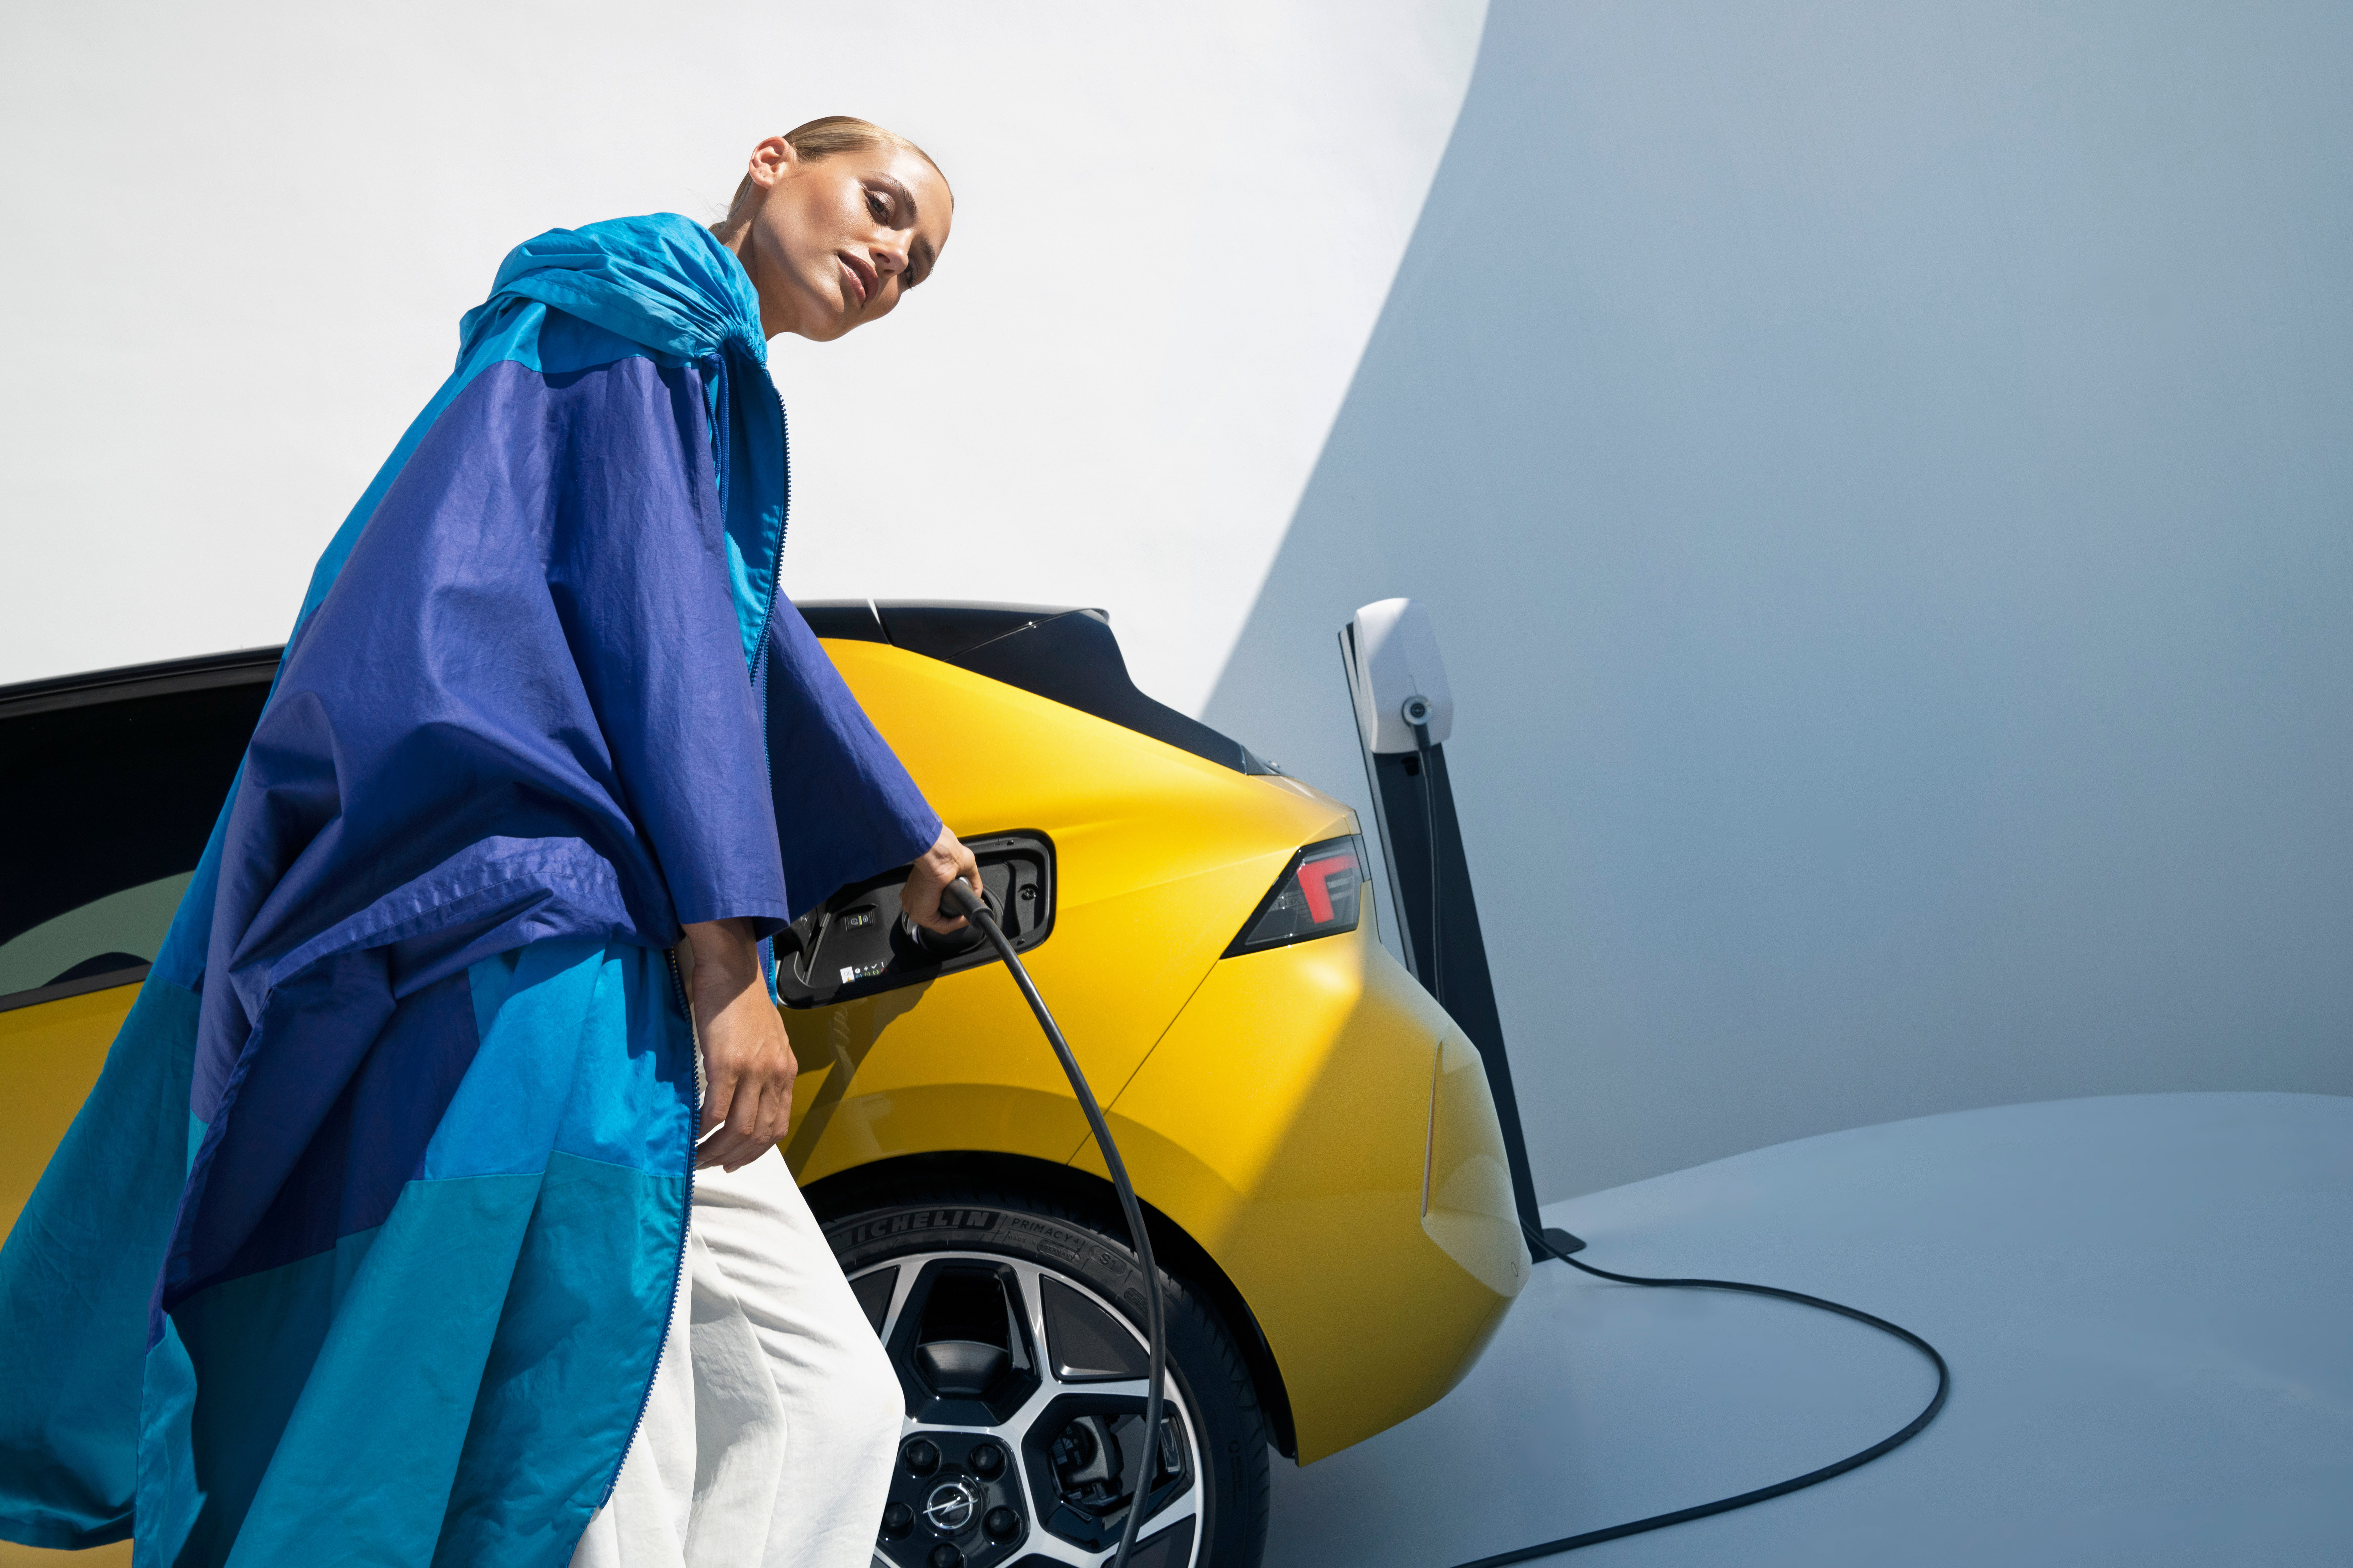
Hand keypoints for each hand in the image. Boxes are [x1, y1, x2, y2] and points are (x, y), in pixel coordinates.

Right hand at [681, 917, 797, 1170]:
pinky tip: (691, 1135)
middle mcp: (774, 1074)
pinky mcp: (727, 1063)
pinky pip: (717, 1110)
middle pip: (759, 1134)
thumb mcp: (767, 1038)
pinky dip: (703, 1129)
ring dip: (716, 1150)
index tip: (735, 1162)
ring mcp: (753, 1070)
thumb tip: (749, 1095)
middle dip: (734, 1158)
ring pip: (739, 1129)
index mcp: (785, 1070)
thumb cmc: (743, 1000)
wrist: (731, 969)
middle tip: (710, 1166)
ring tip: (696, 1157)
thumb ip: (763, 1068)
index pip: (778, 1125)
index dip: (756, 1151)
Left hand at [901, 824, 981, 933]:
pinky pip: (942, 926)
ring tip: (968, 916)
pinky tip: (965, 918)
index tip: (964, 908)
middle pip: (936, 917)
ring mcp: (915, 907)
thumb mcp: (964, 867)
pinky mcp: (921, 914)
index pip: (934, 907)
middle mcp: (914, 900)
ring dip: (957, 922)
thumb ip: (971, 881)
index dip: (952, 910)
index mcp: (918, 889)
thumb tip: (977, 892)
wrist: (938, 853)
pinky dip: (956, 924)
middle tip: (968, 913)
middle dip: (955, 917)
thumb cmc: (944, 854)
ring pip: (939, 924)